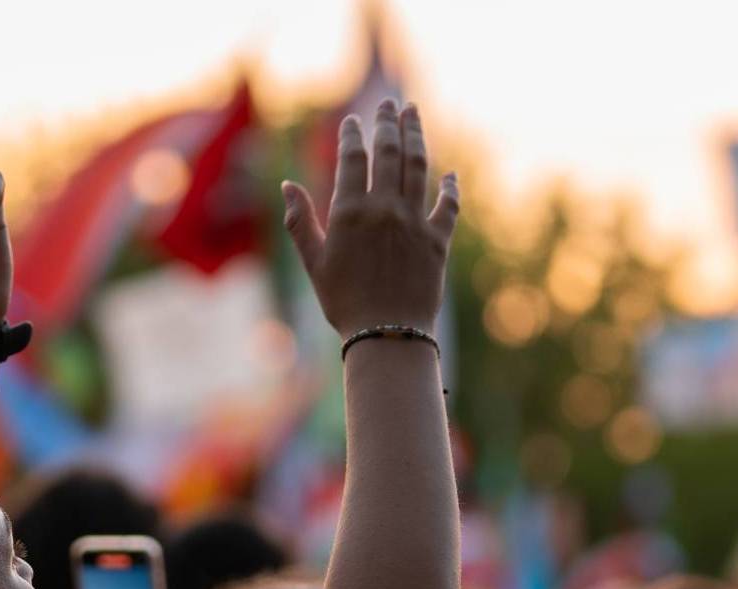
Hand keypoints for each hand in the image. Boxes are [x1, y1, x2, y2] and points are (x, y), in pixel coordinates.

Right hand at [281, 100, 457, 336]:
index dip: (352, 135)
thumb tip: (287, 185)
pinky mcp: (438, 240)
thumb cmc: (342, 303)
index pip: (352, 159)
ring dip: (417, 136)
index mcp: (350, 213)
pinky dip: (449, 188)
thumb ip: (300, 221)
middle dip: (388, 123)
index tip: (353, 120)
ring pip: (418, 166)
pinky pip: (447, 205)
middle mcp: (385, 209)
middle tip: (389, 104)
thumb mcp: (312, 263)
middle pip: (389, 152)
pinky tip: (450, 176)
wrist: (386, 335)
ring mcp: (414, 222)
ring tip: (414, 114)